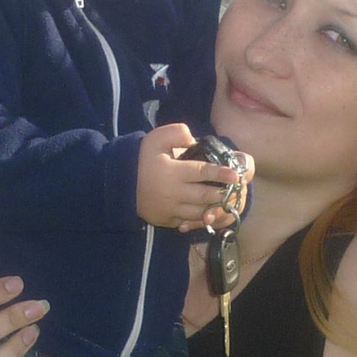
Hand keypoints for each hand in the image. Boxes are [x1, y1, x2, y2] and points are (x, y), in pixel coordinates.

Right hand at [135, 123, 253, 231]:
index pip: (202, 172)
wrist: (120, 183)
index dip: (220, 173)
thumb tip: (195, 140)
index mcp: (172, 172)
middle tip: (236, 189)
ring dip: (215, 208)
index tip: (235, 175)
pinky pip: (189, 222)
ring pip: (200, 212)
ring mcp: (170, 209)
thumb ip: (177, 134)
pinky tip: (211, 214)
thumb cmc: (141, 158)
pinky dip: (201, 219)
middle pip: (205, 196)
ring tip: (227, 202)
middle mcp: (173, 193)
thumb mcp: (155, 139)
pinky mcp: (167, 220)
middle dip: (223, 193)